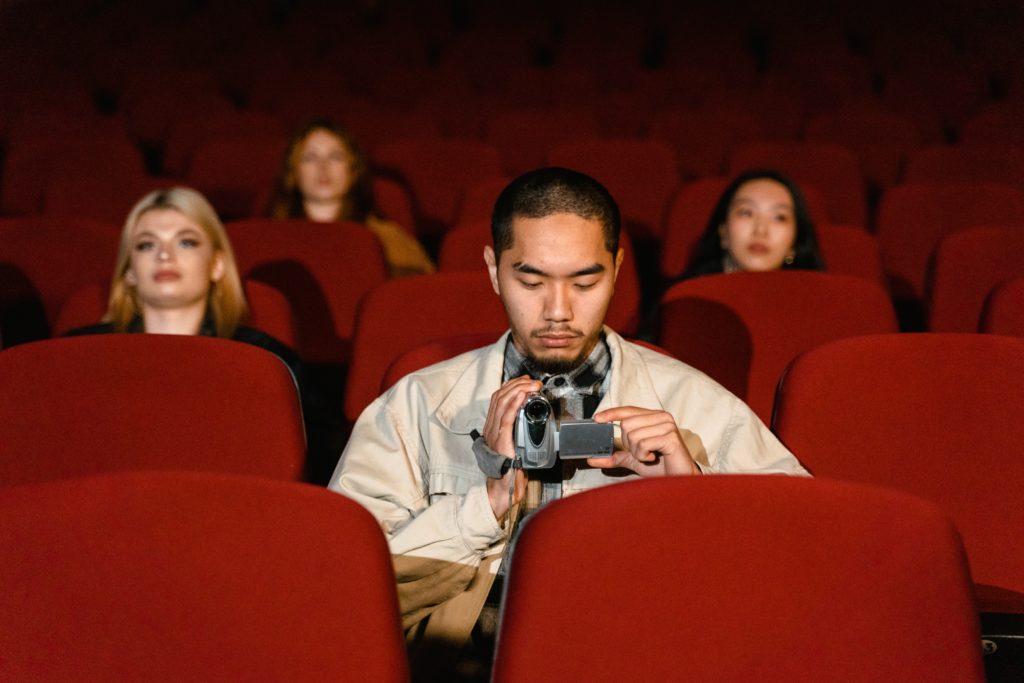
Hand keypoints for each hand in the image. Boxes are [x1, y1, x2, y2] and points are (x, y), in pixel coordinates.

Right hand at [483, 376, 540, 518]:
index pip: (498, 399)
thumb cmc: (510, 470)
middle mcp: (490, 427)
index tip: (525, 381)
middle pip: (500, 397)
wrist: (502, 488)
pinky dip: (514, 404)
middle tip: (533, 382)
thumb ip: (518, 433)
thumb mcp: (514, 446)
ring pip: (502, 403)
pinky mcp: (501, 440)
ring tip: (532, 385)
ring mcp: (493, 433)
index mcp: (492, 427)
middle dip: (517, 385)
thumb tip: (532, 422)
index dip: (511, 386)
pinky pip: (506, 417)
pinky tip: (523, 396)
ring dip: (519, 390)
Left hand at [588, 406, 699, 476]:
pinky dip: (644, 455)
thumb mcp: (633, 459)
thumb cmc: (660, 467)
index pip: (628, 410)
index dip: (612, 413)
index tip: (597, 418)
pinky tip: (654, 457)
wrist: (678, 480)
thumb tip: (592, 458)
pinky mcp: (671, 437)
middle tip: (642, 452)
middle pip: (627, 424)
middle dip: (629, 444)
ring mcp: (668, 426)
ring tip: (650, 456)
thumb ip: (615, 456)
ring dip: (637, 452)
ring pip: (634, 435)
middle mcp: (662, 417)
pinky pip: (643, 444)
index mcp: (653, 417)